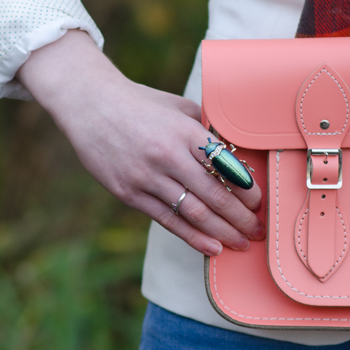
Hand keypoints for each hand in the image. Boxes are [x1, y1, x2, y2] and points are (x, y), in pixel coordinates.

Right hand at [17, 30, 264, 255]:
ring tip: (242, 244)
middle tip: (259, 232)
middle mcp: (168, 156)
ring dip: (223, 232)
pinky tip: (213, 247)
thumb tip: (234, 155)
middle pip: (215, 196)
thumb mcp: (179, 107)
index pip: (227, 168)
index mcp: (186, 132)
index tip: (260, 203)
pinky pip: (168, 220)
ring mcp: (147, 177)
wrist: (89, 103)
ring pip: (195, 213)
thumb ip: (205, 129)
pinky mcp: (129, 193)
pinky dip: (193, 237)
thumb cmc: (141, 104)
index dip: (248, 191)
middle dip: (242, 219)